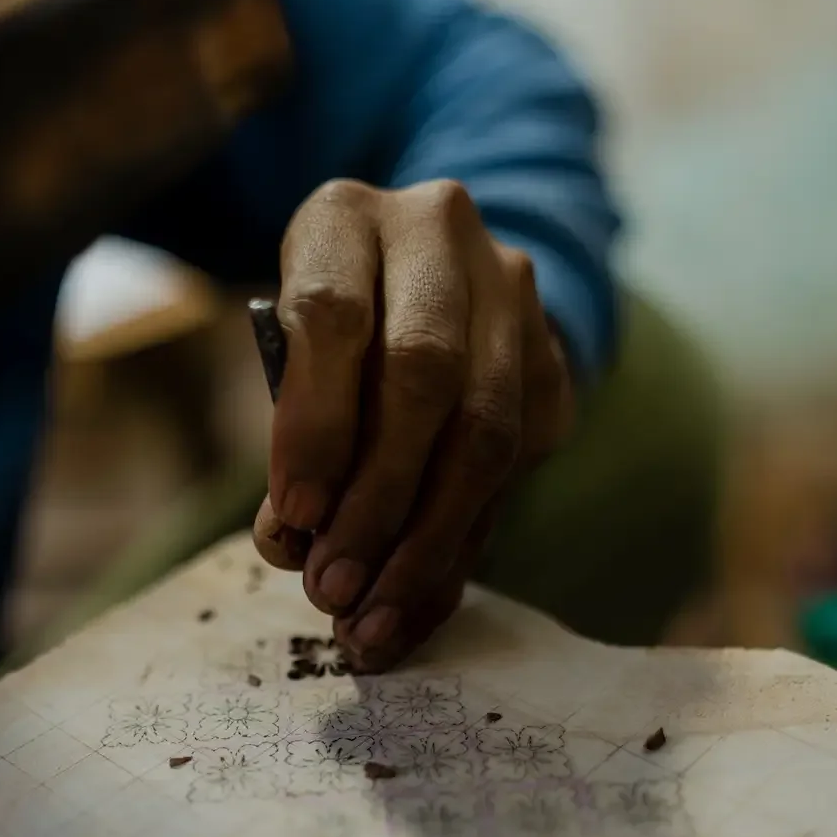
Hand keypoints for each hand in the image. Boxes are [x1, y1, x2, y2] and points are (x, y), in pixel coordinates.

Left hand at [253, 178, 573, 669]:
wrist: (429, 279)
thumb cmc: (328, 330)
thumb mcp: (284, 357)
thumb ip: (291, 440)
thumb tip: (294, 547)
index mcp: (346, 216)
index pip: (332, 315)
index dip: (314, 428)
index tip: (294, 521)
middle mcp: (440, 235)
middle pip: (423, 375)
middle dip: (377, 501)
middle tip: (332, 589)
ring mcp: (511, 295)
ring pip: (485, 430)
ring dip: (426, 542)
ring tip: (371, 620)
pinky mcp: (552, 362)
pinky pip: (514, 471)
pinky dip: (460, 548)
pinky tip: (417, 605)